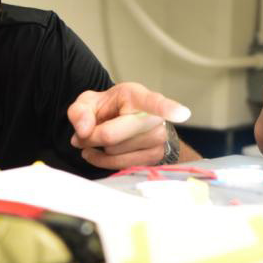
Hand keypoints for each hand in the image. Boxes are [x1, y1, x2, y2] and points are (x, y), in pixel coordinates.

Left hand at [68, 82, 190, 169]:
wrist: (125, 122)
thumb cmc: (108, 110)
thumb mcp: (89, 102)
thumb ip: (80, 111)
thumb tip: (84, 130)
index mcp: (138, 97)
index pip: (155, 103)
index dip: (169, 109)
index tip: (182, 113)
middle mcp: (154, 118)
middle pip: (111, 136)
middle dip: (90, 137)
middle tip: (84, 132)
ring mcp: (158, 140)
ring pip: (113, 153)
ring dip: (98, 149)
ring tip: (98, 139)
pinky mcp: (155, 157)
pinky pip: (120, 165)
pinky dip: (103, 161)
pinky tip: (100, 152)